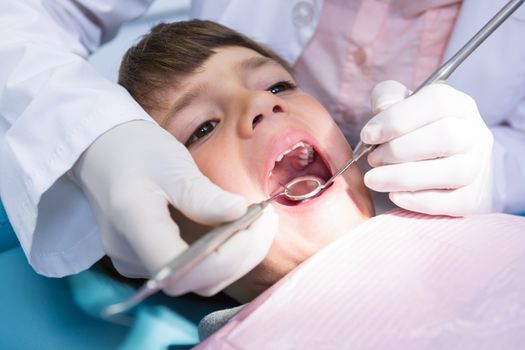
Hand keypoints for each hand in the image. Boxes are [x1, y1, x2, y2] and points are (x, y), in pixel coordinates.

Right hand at [74, 121, 277, 295]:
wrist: (102, 151)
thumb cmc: (134, 150)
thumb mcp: (171, 164)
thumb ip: (203, 195)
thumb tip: (240, 212)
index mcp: (132, 224)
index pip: (182, 270)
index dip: (226, 259)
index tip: (256, 226)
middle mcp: (130, 254)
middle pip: (196, 279)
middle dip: (242, 255)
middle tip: (267, 221)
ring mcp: (138, 260)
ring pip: (198, 279)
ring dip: (237, 257)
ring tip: (259, 223)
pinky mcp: (149, 257)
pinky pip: (192, 269)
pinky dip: (222, 254)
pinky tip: (239, 231)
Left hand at [360, 80, 493, 215]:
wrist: (435, 163)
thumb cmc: (410, 130)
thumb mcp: (397, 105)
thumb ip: (387, 98)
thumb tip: (383, 110)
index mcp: (458, 104)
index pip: (437, 102)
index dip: (398, 119)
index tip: (368, 135)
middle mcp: (475, 133)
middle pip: (446, 136)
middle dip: (399, 150)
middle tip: (372, 159)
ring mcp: (478, 166)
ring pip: (453, 172)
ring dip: (404, 177)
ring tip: (374, 180)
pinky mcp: (473, 196)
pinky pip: (453, 202)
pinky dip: (419, 200)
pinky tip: (394, 195)